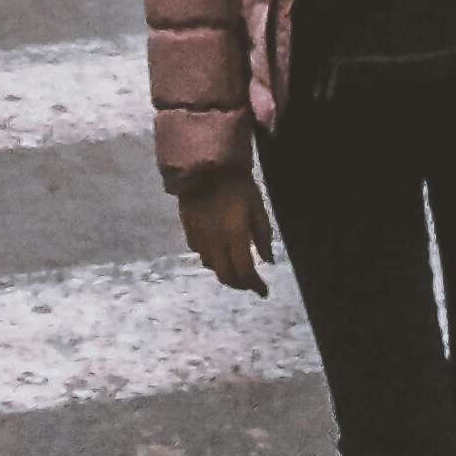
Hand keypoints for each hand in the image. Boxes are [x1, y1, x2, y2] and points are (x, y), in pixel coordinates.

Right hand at [173, 163, 274, 293]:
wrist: (205, 163)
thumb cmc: (237, 182)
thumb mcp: (257, 205)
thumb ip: (263, 235)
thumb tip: (268, 261)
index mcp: (234, 236)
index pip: (245, 271)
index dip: (255, 286)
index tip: (264, 292)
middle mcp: (214, 241)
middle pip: (225, 275)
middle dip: (240, 284)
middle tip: (250, 283)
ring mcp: (199, 236)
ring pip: (211, 266)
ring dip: (225, 272)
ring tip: (236, 268)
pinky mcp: (188, 228)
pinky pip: (199, 252)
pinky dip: (211, 259)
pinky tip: (218, 252)